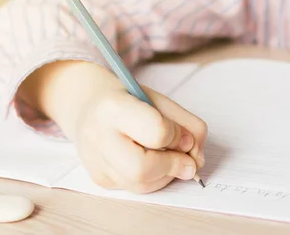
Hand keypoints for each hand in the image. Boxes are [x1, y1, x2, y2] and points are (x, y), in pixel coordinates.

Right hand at [74, 84, 206, 192]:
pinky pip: (135, 188)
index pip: (156, 131)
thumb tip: (197, 160)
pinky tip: (153, 161)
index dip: (176, 136)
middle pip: (141, 169)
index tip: (181, 134)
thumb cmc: (132, 101)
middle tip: (188, 160)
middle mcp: (98, 136)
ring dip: (167, 175)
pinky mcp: (99, 178)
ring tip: (170, 157)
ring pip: (140, 184)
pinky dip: (154, 179)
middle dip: (173, 166)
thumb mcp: (163, 101)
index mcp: (114, 107)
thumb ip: (189, 126)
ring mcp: (95, 161)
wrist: (92, 105)